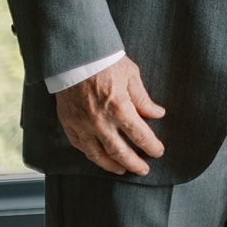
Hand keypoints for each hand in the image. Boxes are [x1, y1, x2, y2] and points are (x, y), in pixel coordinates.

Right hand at [54, 56, 165, 175]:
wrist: (75, 56)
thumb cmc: (106, 62)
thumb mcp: (132, 76)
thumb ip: (143, 99)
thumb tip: (157, 114)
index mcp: (119, 107)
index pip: (139, 134)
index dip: (151, 145)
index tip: (158, 152)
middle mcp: (99, 121)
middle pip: (119, 151)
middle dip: (133, 163)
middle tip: (143, 170)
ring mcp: (82, 125)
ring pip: (97, 154)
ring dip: (111, 165)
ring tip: (122, 170)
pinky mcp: (68, 124)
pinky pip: (80, 146)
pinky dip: (91, 155)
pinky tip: (99, 158)